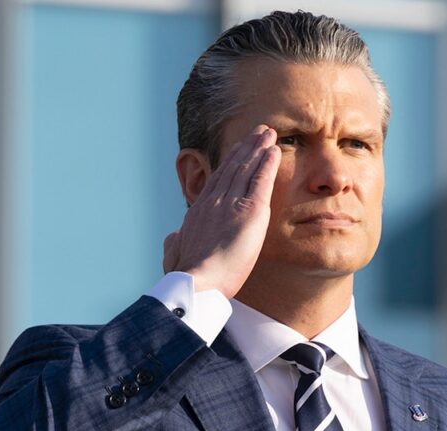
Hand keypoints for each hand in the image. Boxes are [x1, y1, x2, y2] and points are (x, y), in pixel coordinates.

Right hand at [163, 125, 279, 298]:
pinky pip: (261, 181)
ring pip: (246, 169)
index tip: (236, 150)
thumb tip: (173, 236)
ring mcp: (231, 204)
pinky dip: (267, 164)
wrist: (197, 281)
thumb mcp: (174, 255)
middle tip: (257, 132)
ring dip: (258, 148)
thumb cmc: (185, 275)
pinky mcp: (250, 211)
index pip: (217, 181)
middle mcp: (214, 202)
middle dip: (245, 148)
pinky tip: (274, 150)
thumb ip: (174, 243)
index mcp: (198, 212)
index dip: (228, 164)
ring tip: (268, 133)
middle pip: (233, 168)